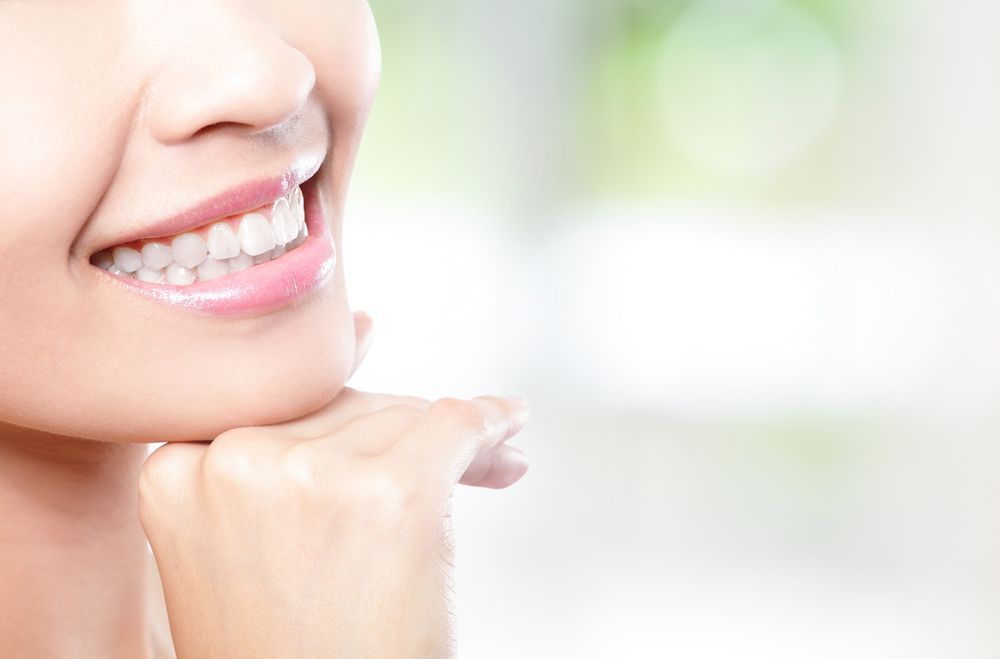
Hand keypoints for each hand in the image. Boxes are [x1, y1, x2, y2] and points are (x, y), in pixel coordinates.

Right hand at [138, 311, 529, 657]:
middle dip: (405, 433)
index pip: (281, 410)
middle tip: (461, 460)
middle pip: (344, 408)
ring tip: (484, 472)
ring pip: (400, 417)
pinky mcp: (390, 494)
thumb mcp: (246, 541)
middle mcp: (230, 462)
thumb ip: (284, 442)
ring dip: (446, 444)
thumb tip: (365, 327)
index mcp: (176, 470)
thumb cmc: (286, 645)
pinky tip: (508, 427)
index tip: (385, 407)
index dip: (347, 423)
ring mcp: (308, 478)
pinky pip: (455, 425)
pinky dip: (491, 422)